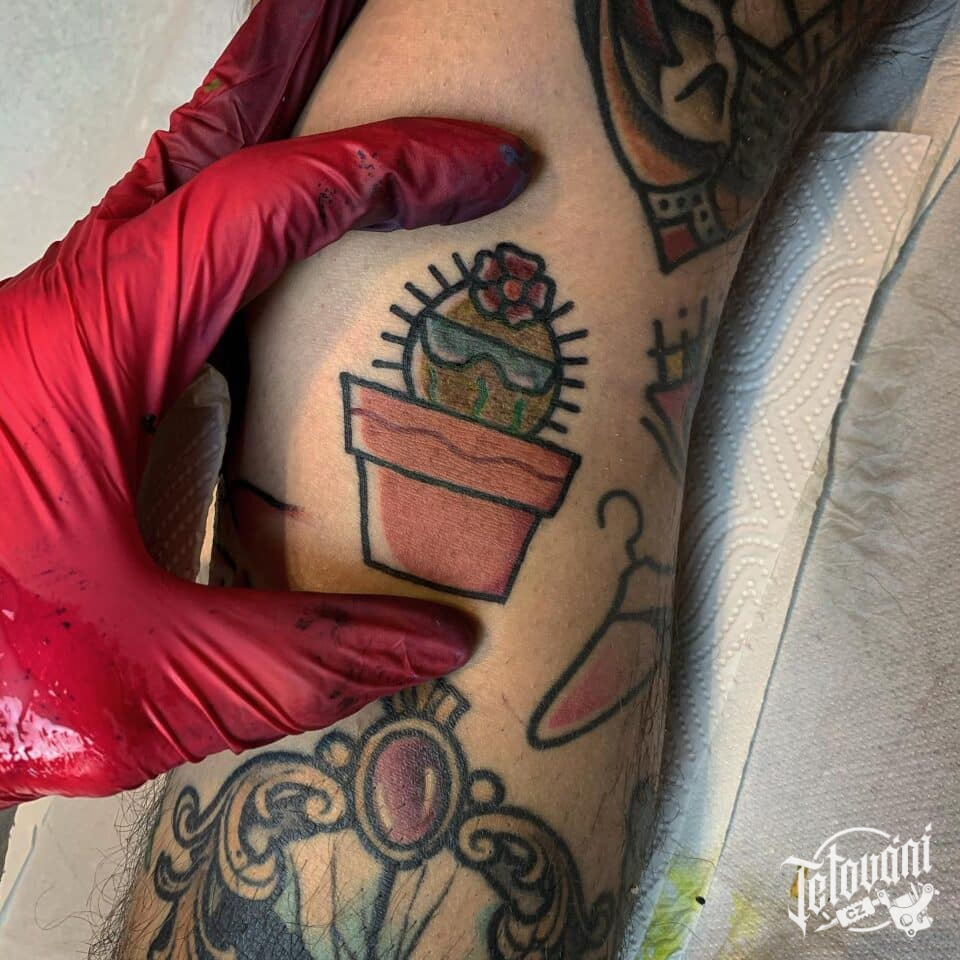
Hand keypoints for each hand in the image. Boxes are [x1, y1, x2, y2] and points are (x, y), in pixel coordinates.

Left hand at [0, 0, 530, 805]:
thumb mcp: (145, 680)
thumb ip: (302, 662)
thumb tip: (442, 643)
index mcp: (83, 349)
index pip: (263, 210)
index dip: (388, 169)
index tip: (489, 161)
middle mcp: (59, 314)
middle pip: (199, 143)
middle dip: (290, 55)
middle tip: (367, 8)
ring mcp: (50, 338)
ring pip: (169, 192)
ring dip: (256, 130)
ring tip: (332, 92)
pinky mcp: (51, 376)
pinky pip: (152, 261)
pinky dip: (222, 216)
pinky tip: (265, 250)